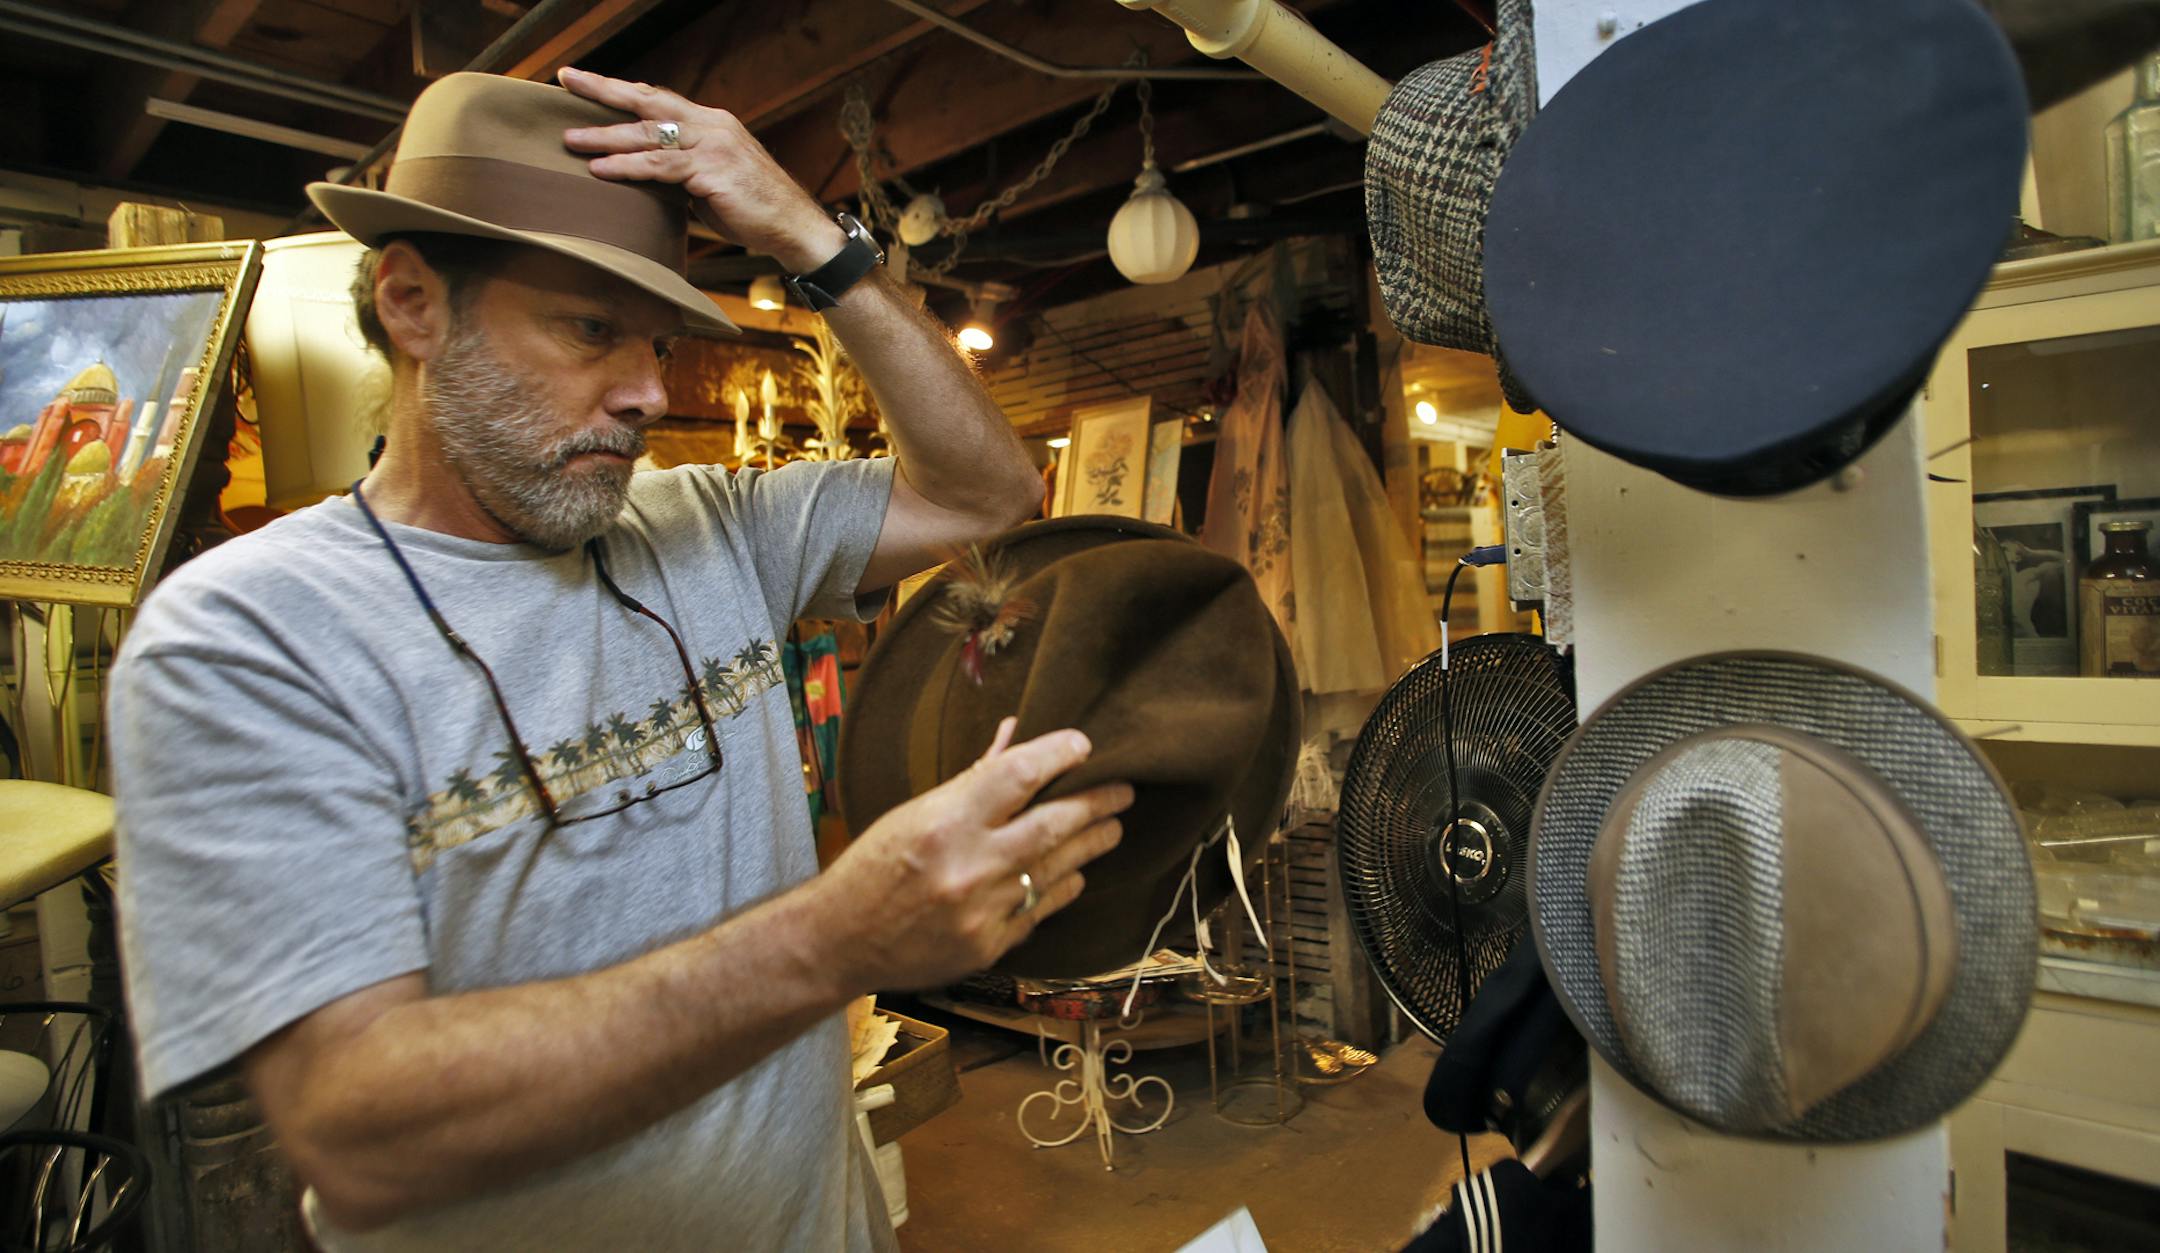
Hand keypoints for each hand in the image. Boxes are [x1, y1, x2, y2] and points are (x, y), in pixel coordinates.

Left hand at [557, 66, 846, 273]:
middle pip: (647, 101)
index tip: (588, 82)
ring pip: (648, 134)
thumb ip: (684, 170)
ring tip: (570, 140)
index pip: (659, 99)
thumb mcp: (714, 180)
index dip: (623, 91)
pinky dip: (626, 167)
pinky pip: (659, 166)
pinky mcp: (710, 170)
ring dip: (605, 136)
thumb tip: (649, 177)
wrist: (794, 227)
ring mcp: (712, 145)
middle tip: (567, 79)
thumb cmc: (755, 210)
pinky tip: (600, 169)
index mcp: (712, 122)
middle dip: (603, 90)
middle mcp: (711, 124)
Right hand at [813, 719, 1132, 992]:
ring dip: (1091, 844)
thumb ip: (973, 779)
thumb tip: (1017, 735)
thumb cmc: (874, 866)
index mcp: (945, 822)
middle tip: (1124, 789)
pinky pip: (1041, 909)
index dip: (1060, 753)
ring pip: (1059, 869)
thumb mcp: (915, 812)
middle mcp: (969, 866)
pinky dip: (1062, 886)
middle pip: (1056, 824)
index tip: (1085, 744)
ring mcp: (982, 912)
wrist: (840, 940)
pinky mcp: (988, 947)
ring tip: (1112, 827)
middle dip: (1098, 803)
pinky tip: (1074, 873)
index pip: (1019, 774)